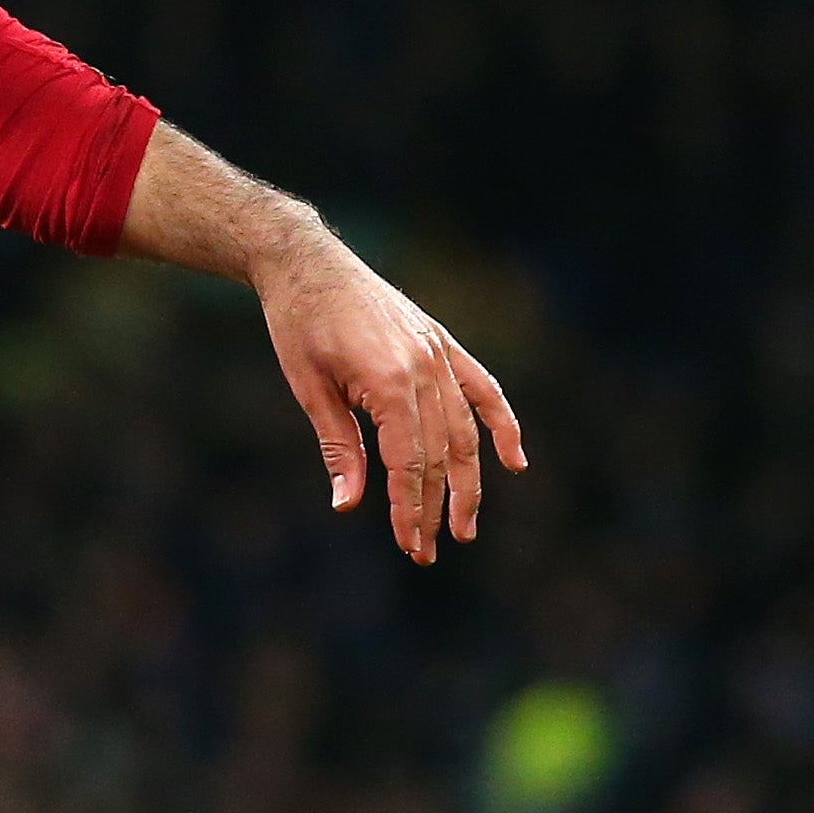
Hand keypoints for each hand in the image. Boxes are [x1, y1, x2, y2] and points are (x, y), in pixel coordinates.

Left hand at [253, 234, 524, 561]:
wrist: (305, 261)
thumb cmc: (298, 323)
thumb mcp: (309, 387)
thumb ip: (338, 446)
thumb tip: (348, 505)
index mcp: (389, 381)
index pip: (409, 463)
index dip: (408, 508)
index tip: (408, 545)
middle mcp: (424, 368)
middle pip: (439, 455)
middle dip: (432, 508)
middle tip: (425, 551)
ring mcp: (437, 352)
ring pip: (464, 431)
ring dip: (468, 482)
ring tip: (465, 526)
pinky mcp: (440, 341)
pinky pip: (482, 387)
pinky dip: (501, 423)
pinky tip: (514, 461)